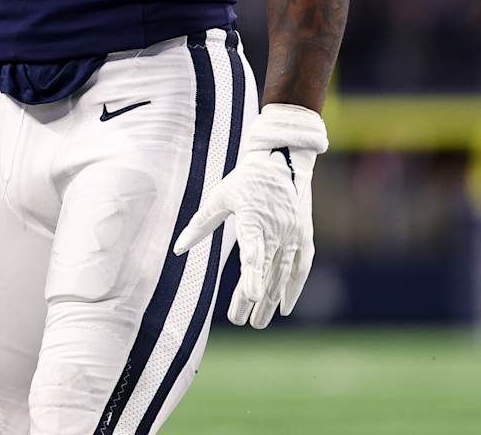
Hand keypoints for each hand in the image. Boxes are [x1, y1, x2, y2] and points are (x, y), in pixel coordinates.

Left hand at [174, 104, 327, 329]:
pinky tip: (284, 307)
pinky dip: (294, 287)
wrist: (283, 158)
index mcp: (253, 219)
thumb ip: (200, 224)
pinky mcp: (304, 235)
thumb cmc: (246, 179)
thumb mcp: (219, 197)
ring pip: (282, 274)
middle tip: (239, 321)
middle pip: (265, 271)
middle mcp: (276, 230)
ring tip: (258, 323)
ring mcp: (293, 234)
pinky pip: (300, 267)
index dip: (251, 276)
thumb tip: (177, 249)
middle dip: (253, 299)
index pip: (252, 253)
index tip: (248, 296)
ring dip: (270, 299)